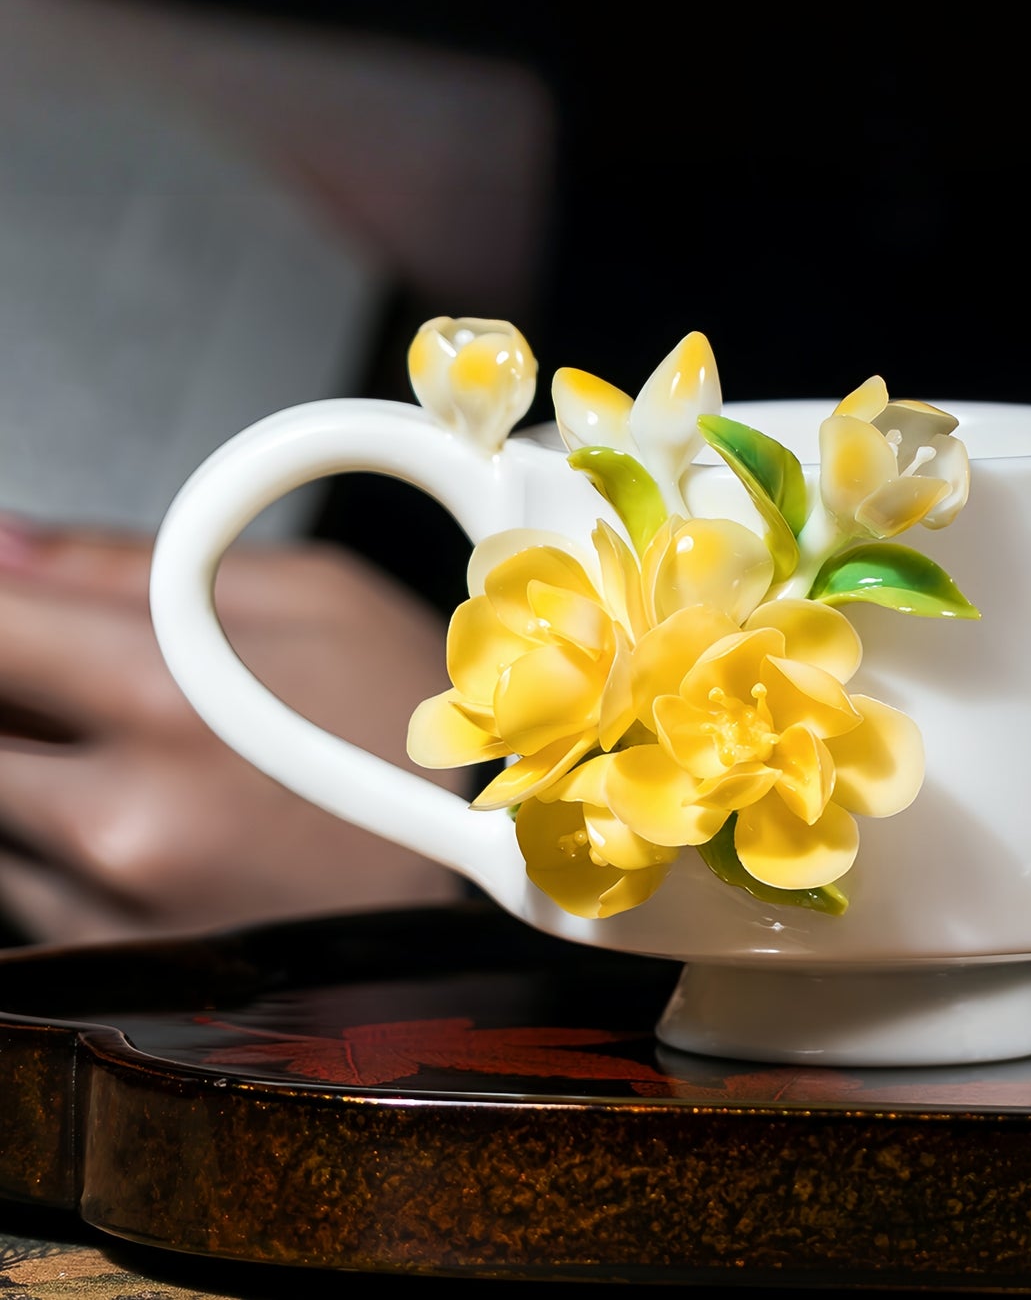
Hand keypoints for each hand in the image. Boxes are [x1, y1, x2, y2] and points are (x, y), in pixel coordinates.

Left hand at [0, 517, 469, 943]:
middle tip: (71, 667)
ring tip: (146, 741)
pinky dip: (58, 832)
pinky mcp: (114, 963)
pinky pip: (25, 880)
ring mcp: (113, 907)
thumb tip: (6, 546)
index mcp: (168, 700)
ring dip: (28, 757)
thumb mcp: (316, 597)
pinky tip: (157, 807)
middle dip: (11, 685)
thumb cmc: (422, 733)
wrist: (501, 880)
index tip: (13, 599)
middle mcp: (122, 819)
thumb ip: (135, 560)